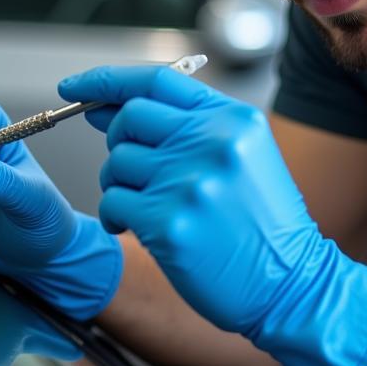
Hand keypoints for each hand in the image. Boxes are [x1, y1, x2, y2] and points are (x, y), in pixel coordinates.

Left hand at [58, 65, 366, 365]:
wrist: (291, 286)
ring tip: (146, 205)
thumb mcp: (240, 156)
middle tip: (134, 168)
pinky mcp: (170, 223)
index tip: (75, 86)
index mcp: (232, 119)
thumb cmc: (261, 224)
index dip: (107, 80)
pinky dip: (116, 215)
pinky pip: (114, 201)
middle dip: (118, 140)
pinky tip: (138, 227)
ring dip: (119, 183)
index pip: (157, 79)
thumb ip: (181, 125)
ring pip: (117, 161)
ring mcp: (190, 182)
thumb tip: (104, 107)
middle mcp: (212, 142)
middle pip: (131, 116)